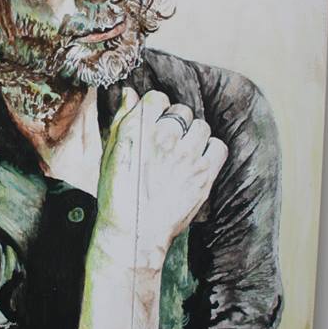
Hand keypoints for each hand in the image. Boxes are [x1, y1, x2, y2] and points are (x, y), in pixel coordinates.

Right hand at [97, 88, 227, 269]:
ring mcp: (186, 157)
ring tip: (184, 153)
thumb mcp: (109, 154)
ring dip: (193, 136)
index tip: (154, 122)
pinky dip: (210, 150)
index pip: (157, 98)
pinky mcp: (204, 175)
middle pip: (182, 111)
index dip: (156, 109)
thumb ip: (122, 119)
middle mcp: (164, 139)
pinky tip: (198, 161)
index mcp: (137, 130)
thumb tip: (130, 94)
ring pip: (201, 127)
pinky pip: (218, 147)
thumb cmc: (116, 195)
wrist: (133, 234)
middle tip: (169, 142)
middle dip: (176, 123)